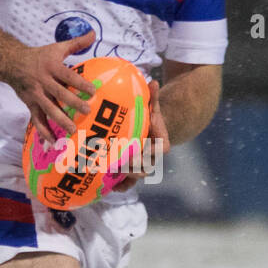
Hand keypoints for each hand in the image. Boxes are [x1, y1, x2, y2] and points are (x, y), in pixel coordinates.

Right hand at [9, 29, 96, 144]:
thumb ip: (77, 43)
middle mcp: (43, 81)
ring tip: (73, 130)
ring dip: (60, 120)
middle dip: (73, 103)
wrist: (12, 63)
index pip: (68, 76)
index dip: (80, 83)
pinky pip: (37, 120)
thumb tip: (94, 33)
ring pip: (48, 109)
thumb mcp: (57, 47)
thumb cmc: (40, 56)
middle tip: (87, 111)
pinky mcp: (30, 104)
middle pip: (59, 94)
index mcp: (52, 67)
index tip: (93, 91)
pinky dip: (44, 131)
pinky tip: (53, 141)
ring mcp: (36, 95)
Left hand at [109, 77, 169, 192]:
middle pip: (143, 168)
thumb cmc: (151, 118)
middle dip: (130, 167)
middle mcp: (152, 160)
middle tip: (114, 162)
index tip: (135, 150)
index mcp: (161, 146)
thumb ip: (153, 98)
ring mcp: (142, 168)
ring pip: (133, 177)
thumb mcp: (153, 108)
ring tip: (106, 174)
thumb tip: (153, 81)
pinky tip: (106, 186)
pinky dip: (118, 186)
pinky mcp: (131, 173)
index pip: (156, 151)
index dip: (146, 153)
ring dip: (121, 178)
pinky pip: (126, 183)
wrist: (149, 131)